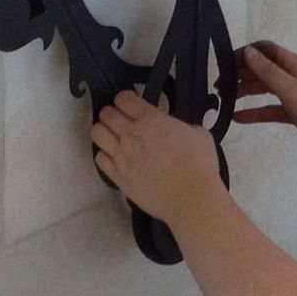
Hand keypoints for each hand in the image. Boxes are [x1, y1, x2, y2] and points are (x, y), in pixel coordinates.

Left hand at [92, 91, 228, 222]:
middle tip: (122, 122)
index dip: (126, 99)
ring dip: (104, 132)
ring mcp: (121, 155)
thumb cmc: (199, 165)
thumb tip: (181, 131)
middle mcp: (130, 134)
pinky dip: (105, 155)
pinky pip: (99, 158)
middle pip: (106, 113)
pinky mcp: (117, 175)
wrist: (190, 197)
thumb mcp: (199, 134)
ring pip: (96, 132)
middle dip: (113, 114)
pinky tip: (115, 159)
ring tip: (114, 138)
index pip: (123, 98)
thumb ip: (184, 127)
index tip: (132, 105)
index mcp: (150, 119)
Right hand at [232, 42, 296, 160]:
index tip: (223, 64)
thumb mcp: (292, 90)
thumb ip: (268, 72)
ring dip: (246, 91)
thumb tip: (247, 52)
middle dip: (240, 73)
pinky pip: (272, 109)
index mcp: (294, 64)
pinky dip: (256, 112)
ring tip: (223, 99)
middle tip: (218, 86)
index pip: (265, 50)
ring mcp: (296, 94)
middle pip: (262, 69)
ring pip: (266, 88)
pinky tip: (238, 118)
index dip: (244, 53)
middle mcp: (294, 75)